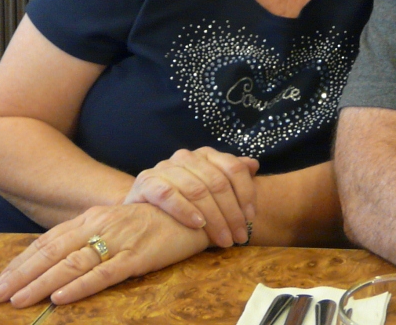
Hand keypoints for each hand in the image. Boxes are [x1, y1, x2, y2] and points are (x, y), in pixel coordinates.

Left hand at [0, 202, 208, 306]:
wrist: (197, 209)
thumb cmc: (156, 219)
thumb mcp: (118, 223)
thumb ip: (91, 236)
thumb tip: (61, 259)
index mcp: (93, 218)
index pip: (49, 241)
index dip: (22, 261)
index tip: (0, 279)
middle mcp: (100, 225)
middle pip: (52, 252)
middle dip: (21, 275)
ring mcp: (119, 240)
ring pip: (72, 264)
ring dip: (41, 283)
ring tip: (18, 301)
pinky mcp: (138, 256)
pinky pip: (104, 273)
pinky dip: (80, 286)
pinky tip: (61, 297)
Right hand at [124, 146, 258, 247]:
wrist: (142, 210)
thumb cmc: (184, 202)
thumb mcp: (210, 189)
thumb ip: (231, 177)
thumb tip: (254, 165)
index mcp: (205, 155)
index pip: (233, 168)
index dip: (246, 193)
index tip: (251, 217)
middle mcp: (186, 157)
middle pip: (217, 182)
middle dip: (232, 213)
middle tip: (239, 236)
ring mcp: (165, 168)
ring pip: (197, 190)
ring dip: (214, 218)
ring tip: (223, 239)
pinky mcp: (146, 182)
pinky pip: (168, 195)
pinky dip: (185, 210)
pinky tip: (198, 225)